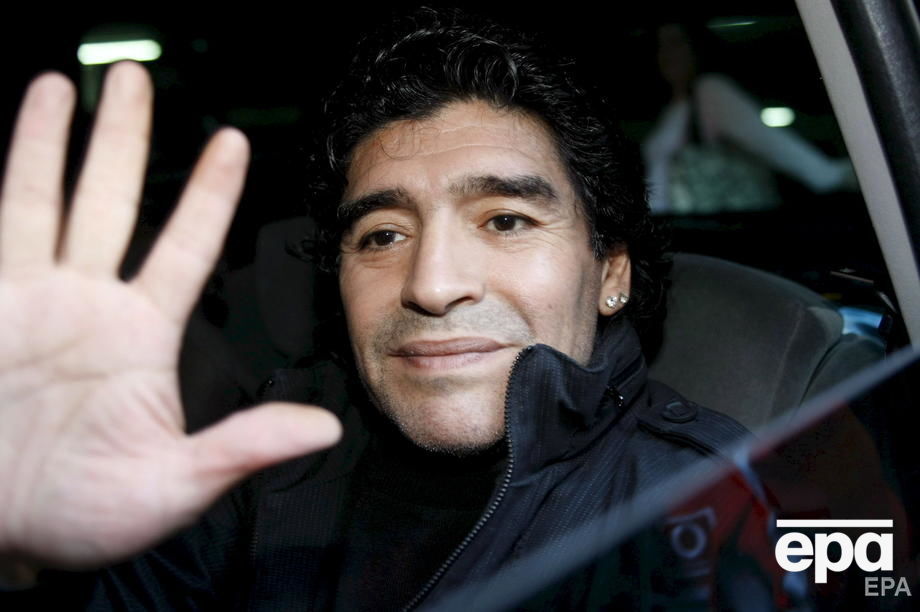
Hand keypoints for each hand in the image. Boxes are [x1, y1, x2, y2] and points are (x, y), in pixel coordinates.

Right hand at [0, 63, 340, 578]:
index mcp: (143, 335)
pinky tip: (9, 139)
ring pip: (45, 203)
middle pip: (111, 203)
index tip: (233, 141)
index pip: (186, 248)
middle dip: (123, 139)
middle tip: (135, 73)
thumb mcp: (175, 485)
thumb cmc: (86, 514)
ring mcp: (33, 302)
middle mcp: (91, 304)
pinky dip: (2, 186)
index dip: (208, 194)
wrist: (1, 533)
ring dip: (52, 143)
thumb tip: (327, 427)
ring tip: (63, 81)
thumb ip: (244, 446)